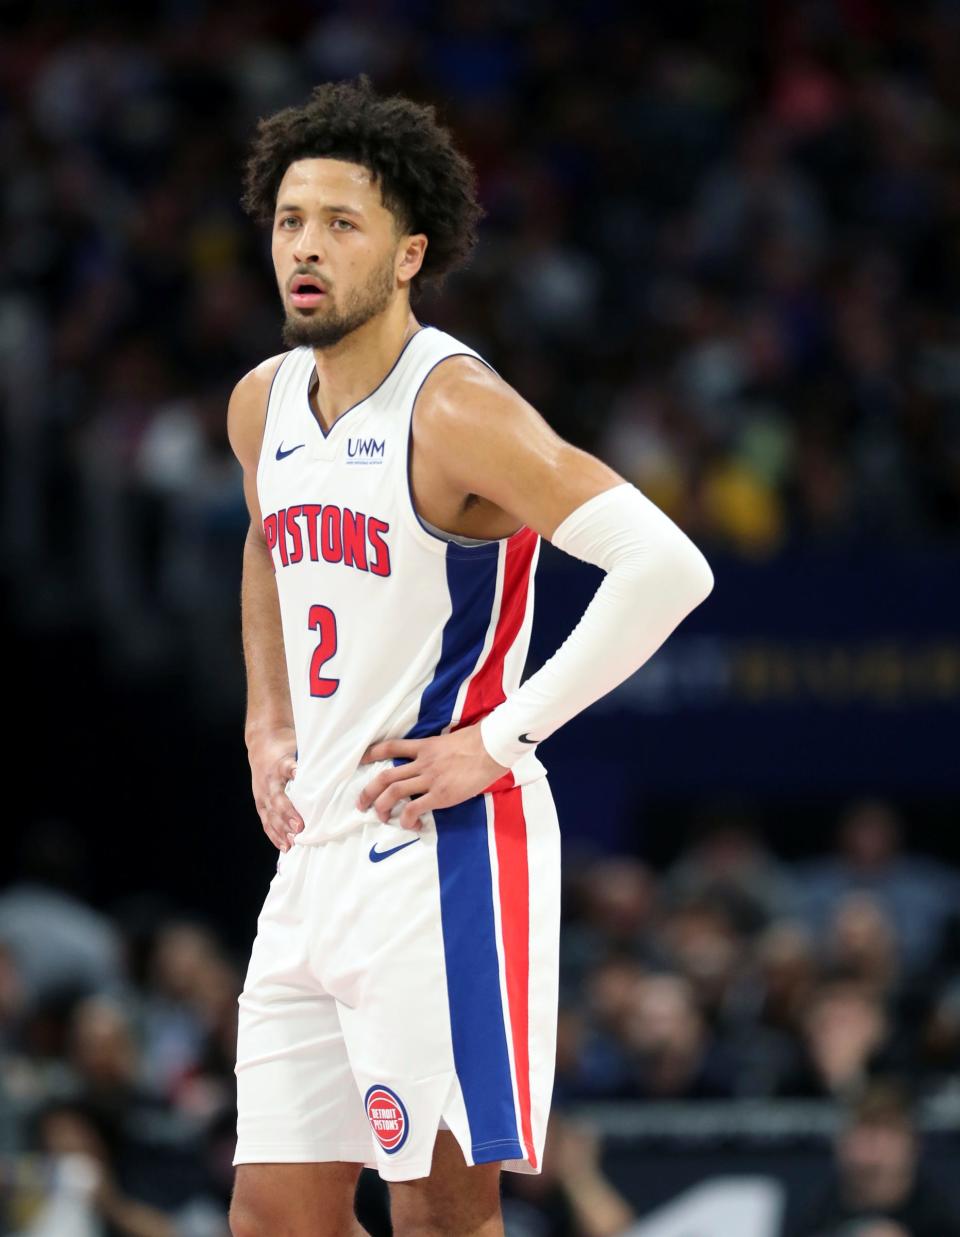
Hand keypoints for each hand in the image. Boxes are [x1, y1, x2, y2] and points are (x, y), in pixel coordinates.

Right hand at [248, 726, 303, 850]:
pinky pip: (266, 821)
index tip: (302, 784)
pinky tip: (284, 846)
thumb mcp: (299, 745)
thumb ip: (314, 758)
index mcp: (281, 763)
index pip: (287, 769)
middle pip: (277, 799)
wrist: (262, 742)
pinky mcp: (260, 803)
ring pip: (270, 814)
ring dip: (281, 829)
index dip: (294, 775)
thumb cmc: (286, 746)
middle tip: (300, 828)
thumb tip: (339, 767)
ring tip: (293, 843)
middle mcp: (269, 781)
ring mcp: (262, 793)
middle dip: (288, 814)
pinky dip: (274, 835)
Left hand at [357, 724, 507, 830]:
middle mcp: (422, 762)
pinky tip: (411, 825)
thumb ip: (439, 751)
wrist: (493, 747)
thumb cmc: (480, 741)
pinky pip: (414, 809)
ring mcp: (430, 779)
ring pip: (394, 793)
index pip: (392, 747)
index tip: (361, 760)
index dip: (373, 753)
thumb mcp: (452, 740)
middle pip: (386, 776)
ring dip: (382, 807)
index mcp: (425, 746)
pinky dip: (408, 820)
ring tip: (380, 817)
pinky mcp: (440, 795)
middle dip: (368, 791)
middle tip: (361, 804)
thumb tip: (438, 760)